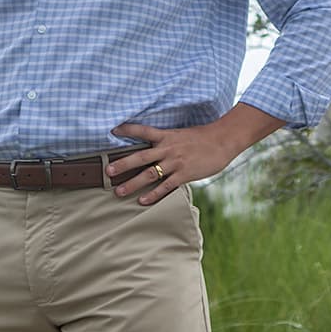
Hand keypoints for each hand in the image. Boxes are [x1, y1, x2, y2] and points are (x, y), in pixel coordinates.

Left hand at [108, 122, 240, 205]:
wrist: (223, 140)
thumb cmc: (203, 138)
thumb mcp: (182, 135)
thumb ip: (167, 142)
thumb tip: (153, 148)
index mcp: (167, 136)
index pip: (143, 131)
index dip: (128, 129)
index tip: (112, 130)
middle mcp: (168, 148)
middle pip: (140, 157)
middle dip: (122, 164)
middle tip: (107, 171)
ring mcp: (175, 162)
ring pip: (149, 174)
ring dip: (132, 183)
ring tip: (119, 191)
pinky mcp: (184, 174)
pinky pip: (166, 186)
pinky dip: (153, 195)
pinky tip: (143, 201)